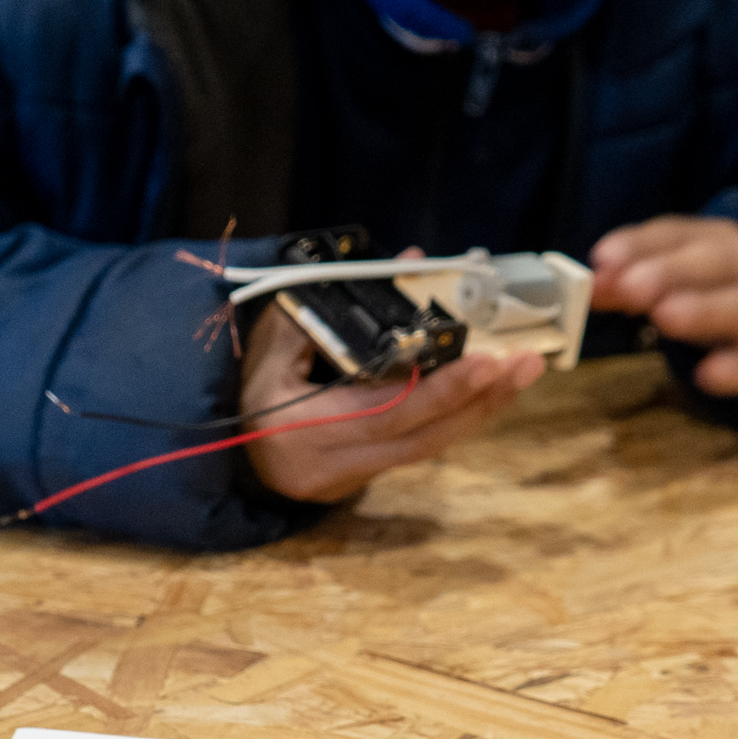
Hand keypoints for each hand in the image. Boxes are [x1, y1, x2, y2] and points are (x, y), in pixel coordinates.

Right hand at [239, 290, 541, 504]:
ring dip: (480, 408)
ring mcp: (352, 476)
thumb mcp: (264, 349)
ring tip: (522, 370)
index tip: (487, 360)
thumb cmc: (236, 392)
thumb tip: (405, 262)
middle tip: (528, 361)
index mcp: (306, 432)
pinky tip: (488, 389)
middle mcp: (335, 465)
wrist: (210, 456)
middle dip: (482, 398)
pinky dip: (457, 415)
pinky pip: (422, 444)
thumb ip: (323, 309)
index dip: (443, 389)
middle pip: (426, 436)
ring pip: (431, 445)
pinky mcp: (365, 473)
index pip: (388, 412)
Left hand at [590, 216, 737, 399]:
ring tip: (665, 317)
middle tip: (631, 288)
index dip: (641, 244)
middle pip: (719, 262)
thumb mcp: (678, 283)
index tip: (603, 259)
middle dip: (672, 272)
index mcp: (724, 241)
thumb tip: (593, 286)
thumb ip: (632, 281)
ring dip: (706, 310)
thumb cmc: (721, 299)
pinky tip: (707, 375)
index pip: (680, 233)